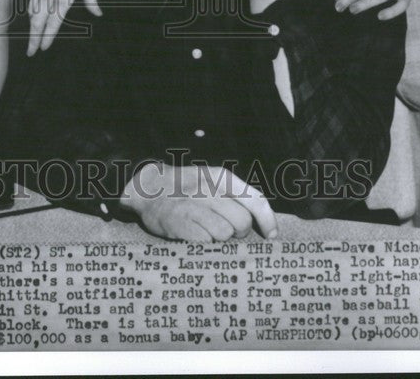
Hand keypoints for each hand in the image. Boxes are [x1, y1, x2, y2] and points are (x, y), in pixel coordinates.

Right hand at [27, 0, 100, 55]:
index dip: (48, 36)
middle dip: (34, 38)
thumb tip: (98, 14)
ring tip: (30, 41)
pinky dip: (30, 10)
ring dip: (31, 27)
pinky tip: (31, 17)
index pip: (55, 21)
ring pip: (33, 11)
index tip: (44, 48)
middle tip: (31, 53)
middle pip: (39, 20)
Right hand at [120, 162, 277, 241]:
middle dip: (239, 232)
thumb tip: (267, 222)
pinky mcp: (177, 221)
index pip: (254, 199)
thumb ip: (236, 195)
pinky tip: (194, 236)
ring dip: (220, 239)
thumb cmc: (187, 188)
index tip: (272, 236)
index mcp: (219, 176)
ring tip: (208, 232)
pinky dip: (203, 243)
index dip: (268, 221)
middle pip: (242, 222)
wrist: (147, 186)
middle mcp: (207, 188)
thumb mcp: (211, 180)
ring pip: (224, 234)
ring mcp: (191, 204)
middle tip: (227, 231)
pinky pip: (204, 241)